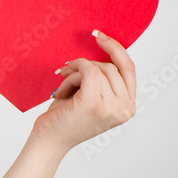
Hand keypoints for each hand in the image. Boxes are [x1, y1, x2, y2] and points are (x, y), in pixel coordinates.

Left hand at [31, 30, 136, 154]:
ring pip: (97, 68)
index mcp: (128, 107)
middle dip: (86, 66)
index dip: (116, 48)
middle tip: (65, 73)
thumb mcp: (92, 95)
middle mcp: (125, 109)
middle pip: (111, 66)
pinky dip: (72, 73)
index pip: (129, 68)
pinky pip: (87, 70)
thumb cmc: (66, 118)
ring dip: (75, 73)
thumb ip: (104, 78)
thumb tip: (104, 46)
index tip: (99, 35)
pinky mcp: (94, 104)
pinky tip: (61, 87)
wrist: (49, 141)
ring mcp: (111, 107)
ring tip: (64, 88)